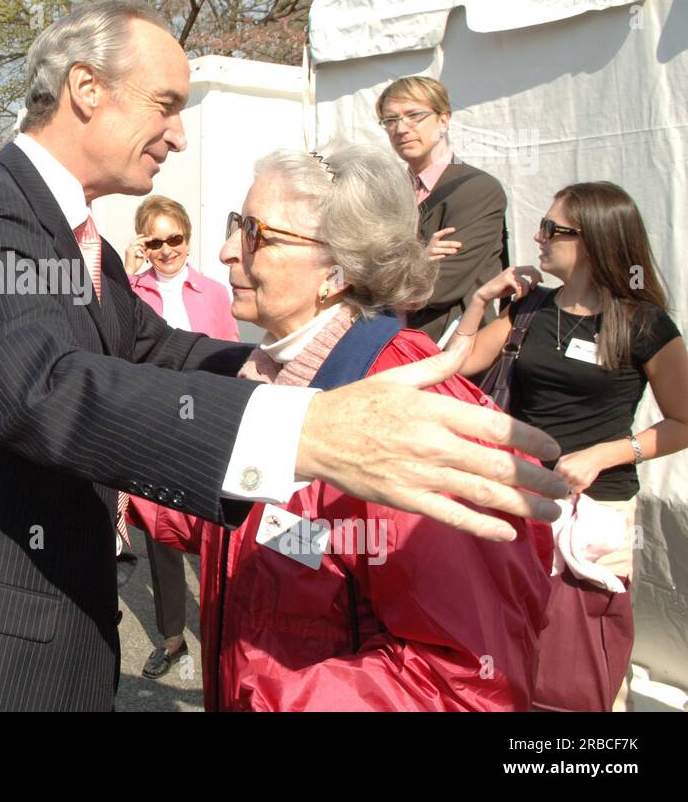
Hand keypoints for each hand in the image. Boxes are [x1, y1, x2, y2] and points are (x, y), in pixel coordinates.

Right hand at [123, 235, 148, 274]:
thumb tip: (150, 249)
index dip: (139, 237)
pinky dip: (142, 251)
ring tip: (148, 248)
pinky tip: (143, 255)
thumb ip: (146, 254)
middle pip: (136, 240)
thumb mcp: (142, 258)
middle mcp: (129, 248)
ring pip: (137, 242)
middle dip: (143, 238)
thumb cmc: (134, 266)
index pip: (134, 240)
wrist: (130, 271)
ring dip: (144, 245)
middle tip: (150, 238)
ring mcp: (129, 249)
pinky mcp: (130, 252)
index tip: (145, 236)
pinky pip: (138, 248)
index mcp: (130, 249)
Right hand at [296, 352, 567, 540]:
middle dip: (537, 480)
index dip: (530, 440)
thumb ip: (439, 365)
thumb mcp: (397, 378)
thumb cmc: (355, 403)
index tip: (552, 449)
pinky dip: (483, 526)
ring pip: (483, 494)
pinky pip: (452, 516)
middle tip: (564, 489)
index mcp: (433, 409)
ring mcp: (420, 474)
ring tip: (550, 513)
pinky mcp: (406, 498)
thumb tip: (468, 343)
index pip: (495, 426)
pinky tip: (507, 533)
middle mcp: (433, 443)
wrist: (313, 435)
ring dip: (523, 506)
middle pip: (498, 465)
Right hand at [427, 227, 460, 260]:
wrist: (424, 257)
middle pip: (441, 243)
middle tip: (460, 244)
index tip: (454, 229)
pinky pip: (433, 258)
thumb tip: (458, 242)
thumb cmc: (435, 248)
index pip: (438, 234)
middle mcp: (431, 245)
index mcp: (433, 240)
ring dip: (446, 250)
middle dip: (450, 244)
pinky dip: (438, 257)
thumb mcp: (437, 243)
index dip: (445, 231)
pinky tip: (444, 256)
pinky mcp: (428, 259)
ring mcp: (429, 252)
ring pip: (437, 250)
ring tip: (455, 251)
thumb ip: (445, 242)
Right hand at [475, 265, 540, 305]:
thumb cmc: (500, 290)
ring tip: (520, 297)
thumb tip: (533, 285)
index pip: (531, 268)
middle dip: (536, 279)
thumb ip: (522, 283)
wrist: (486, 293)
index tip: (540, 282)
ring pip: (526, 282)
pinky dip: (519, 295)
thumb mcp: (513, 286)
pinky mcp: (506, 279)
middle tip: (534, 288)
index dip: (538, 274)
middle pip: (531, 270)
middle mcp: (513, 269)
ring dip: (525, 292)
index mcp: (515, 269)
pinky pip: (519, 287)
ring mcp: (509, 274)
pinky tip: (515, 299)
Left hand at [553, 445, 610, 493]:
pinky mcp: (584, 483)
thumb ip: (556, 467)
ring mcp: (577, 479)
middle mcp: (568, 473)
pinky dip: (576, 489)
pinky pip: (576, 491)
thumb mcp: (564, 458)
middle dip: (560, 485)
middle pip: (559, 485)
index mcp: (561, 467)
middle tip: (564, 483)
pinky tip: (578, 482)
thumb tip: (549, 477)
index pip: (552, 479)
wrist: (595, 457)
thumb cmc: (579, 457)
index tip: (552, 485)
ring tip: (573, 479)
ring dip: (569, 487)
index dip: (552, 482)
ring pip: (567, 489)